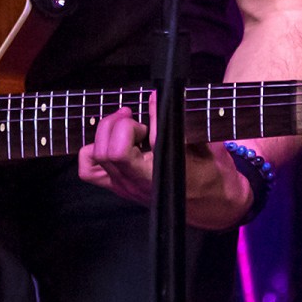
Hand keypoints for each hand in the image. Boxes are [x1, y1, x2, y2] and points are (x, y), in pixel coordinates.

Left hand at [77, 96, 253, 230]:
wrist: (212, 204)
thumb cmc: (213, 174)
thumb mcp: (207, 146)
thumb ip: (182, 123)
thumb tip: (160, 96)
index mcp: (164, 175)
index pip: (148, 141)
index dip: (151, 116)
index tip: (156, 99)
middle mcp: (138, 183)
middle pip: (110, 150)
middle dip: (122, 125)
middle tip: (138, 118)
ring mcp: (124, 186)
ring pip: (97, 155)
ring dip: (106, 132)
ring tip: (125, 124)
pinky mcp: (116, 185)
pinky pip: (89, 169)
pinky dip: (92, 149)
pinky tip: (110, 140)